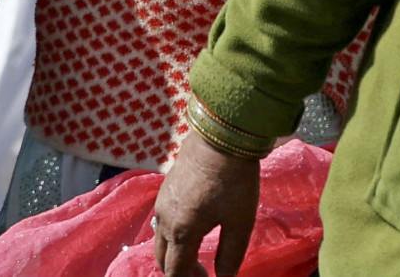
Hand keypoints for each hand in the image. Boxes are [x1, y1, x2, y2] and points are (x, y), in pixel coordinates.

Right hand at [152, 132, 263, 276]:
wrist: (221, 136)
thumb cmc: (234, 181)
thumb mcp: (240, 223)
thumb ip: (230, 255)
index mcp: (181, 232)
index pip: (176, 272)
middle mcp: (164, 219)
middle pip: (162, 259)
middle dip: (179, 271)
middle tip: (202, 272)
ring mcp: (161, 202)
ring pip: (159, 239)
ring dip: (174, 253)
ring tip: (195, 252)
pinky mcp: (165, 188)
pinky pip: (160, 221)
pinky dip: (171, 235)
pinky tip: (190, 227)